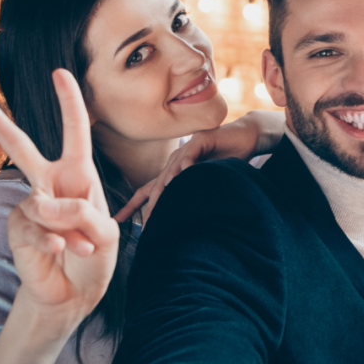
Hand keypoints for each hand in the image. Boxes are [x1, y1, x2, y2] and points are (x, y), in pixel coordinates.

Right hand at [0, 71, 119, 336]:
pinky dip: (55, 242)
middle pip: (19, 147)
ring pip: (44, 203)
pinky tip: (60, 252)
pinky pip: (36, 227)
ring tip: (79, 246)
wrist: (76, 294)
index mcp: (78, 176)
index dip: (69, 103)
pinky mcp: (18, 230)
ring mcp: (30, 207)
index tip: (60, 73)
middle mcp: (49, 185)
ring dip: (71, 228)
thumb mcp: (105, 230)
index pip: (74, 133)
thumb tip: (41, 203)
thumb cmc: (94, 255)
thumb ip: (81, 212)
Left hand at [115, 110, 284, 222]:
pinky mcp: (201, 140)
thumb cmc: (228, 160)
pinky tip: (183, 171)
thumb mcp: (208, 182)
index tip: (117, 221)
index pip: (149, 191)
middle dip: (149, 206)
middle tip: (146, 226)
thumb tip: (186, 221)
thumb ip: (194, 195)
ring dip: (165, 187)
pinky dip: (186, 163)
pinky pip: (191, 153)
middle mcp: (176, 161)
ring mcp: (187, 150)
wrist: (246, 137)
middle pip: (157, 185)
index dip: (132, 206)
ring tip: (159, 204)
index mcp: (174, 172)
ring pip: (171, 170)